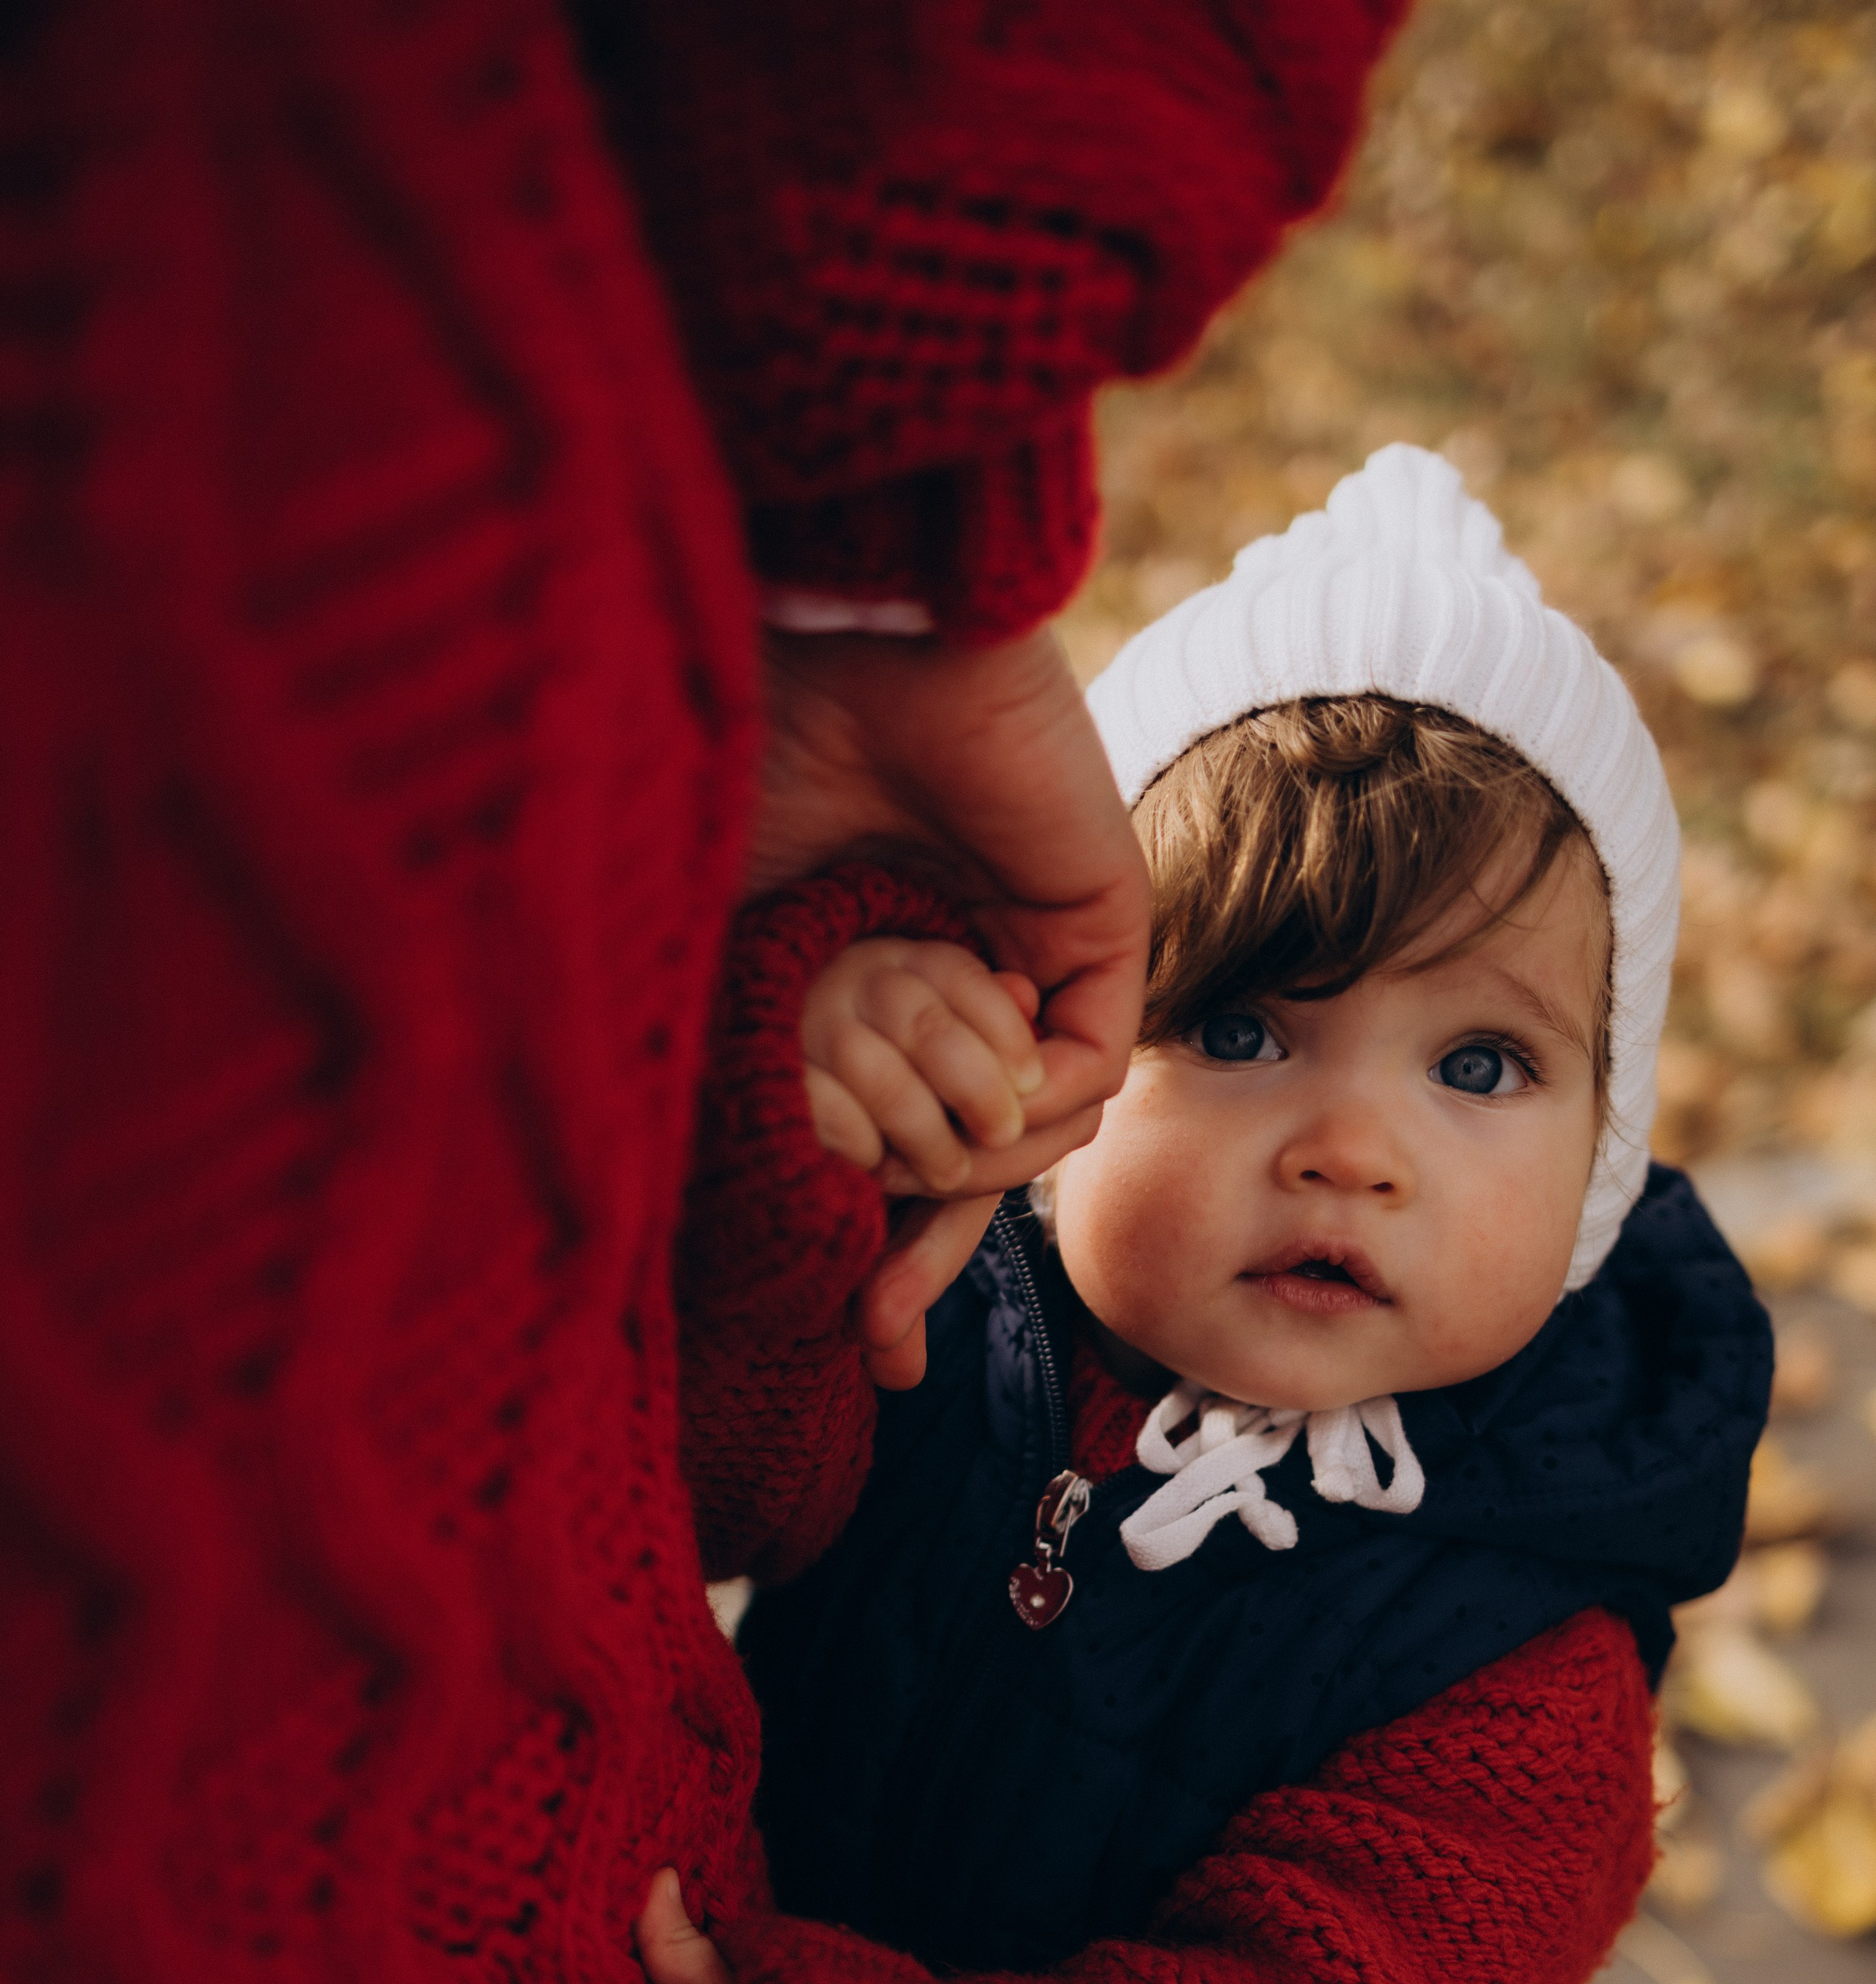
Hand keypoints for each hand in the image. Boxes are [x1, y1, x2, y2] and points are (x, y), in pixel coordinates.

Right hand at [751, 627, 1143, 1378]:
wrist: (826, 640)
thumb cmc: (745, 765)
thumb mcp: (719, 963)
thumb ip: (744, 1073)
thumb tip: (657, 1199)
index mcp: (877, 970)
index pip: (902, 1131)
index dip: (878, 1240)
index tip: (855, 1335)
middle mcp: (957, 963)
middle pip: (978, 1148)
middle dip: (929, 1253)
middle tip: (879, 1335)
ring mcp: (1033, 940)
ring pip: (1039, 1123)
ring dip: (980, 1171)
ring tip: (916, 1158)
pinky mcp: (1102, 912)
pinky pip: (1094, 1067)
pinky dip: (1040, 1110)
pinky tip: (984, 1100)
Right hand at [802, 937, 1046, 1194]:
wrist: (780, 1105)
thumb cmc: (893, 1081)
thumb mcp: (948, 1049)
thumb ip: (992, 1029)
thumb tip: (1028, 997)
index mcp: (901, 959)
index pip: (961, 977)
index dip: (1007, 1035)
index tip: (1032, 1085)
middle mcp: (850, 980)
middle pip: (926, 1028)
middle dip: (978, 1092)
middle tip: (1002, 1136)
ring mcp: (807, 1027)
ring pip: (882, 1079)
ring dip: (927, 1135)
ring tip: (950, 1173)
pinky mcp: (772, 1080)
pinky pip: (829, 1114)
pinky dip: (863, 1144)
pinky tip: (878, 1164)